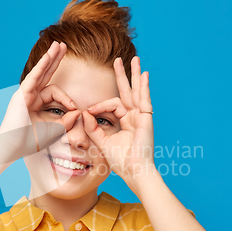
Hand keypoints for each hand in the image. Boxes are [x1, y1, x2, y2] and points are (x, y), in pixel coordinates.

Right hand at [0, 41, 79, 167]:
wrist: (14, 147)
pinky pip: (34, 77)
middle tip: (64, 46)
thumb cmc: (30, 141)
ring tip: (59, 45)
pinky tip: (49, 56)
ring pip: (40, 72)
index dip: (67, 99)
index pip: (54, 92)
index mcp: (36, 102)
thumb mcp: (54, 131)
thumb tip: (78, 112)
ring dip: (50, 58)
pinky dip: (42, 66)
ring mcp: (25, 93)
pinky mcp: (21, 95)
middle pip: (46, 73)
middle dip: (56, 60)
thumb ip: (66, 122)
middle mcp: (30, 95)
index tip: (74, 108)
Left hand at [82, 56, 156, 185]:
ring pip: (137, 91)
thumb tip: (84, 113)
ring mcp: (141, 116)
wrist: (134, 172)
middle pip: (127, 91)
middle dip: (122, 75)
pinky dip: (144, 86)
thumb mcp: (102, 142)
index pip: (112, 105)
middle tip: (118, 60)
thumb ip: (93, 128)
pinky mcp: (146, 119)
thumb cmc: (121, 161)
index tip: (88, 111)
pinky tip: (144, 74)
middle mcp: (134, 116)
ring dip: (135, 74)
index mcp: (126, 121)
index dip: (99, 106)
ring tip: (134, 59)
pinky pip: (144, 99)